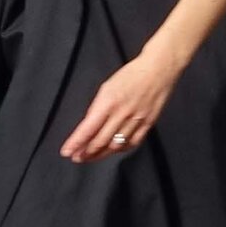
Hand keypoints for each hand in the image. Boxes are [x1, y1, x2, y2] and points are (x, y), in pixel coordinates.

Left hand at [59, 45, 181, 162]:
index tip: (66, 151)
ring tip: (91, 157)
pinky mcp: (148, 123)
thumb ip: (98, 107)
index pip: (88, 129)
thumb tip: (89, 125)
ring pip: (115, 145)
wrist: (159, 69)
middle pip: (100, 141)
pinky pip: (133, 142)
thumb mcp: (107, 87)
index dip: (76, 142)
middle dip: (85, 152)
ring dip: (100, 154)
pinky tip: (114, 150)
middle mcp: (122, 113)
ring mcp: (136, 120)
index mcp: (109, 102)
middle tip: (77, 157)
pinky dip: (121, 149)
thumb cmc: (132, 74)